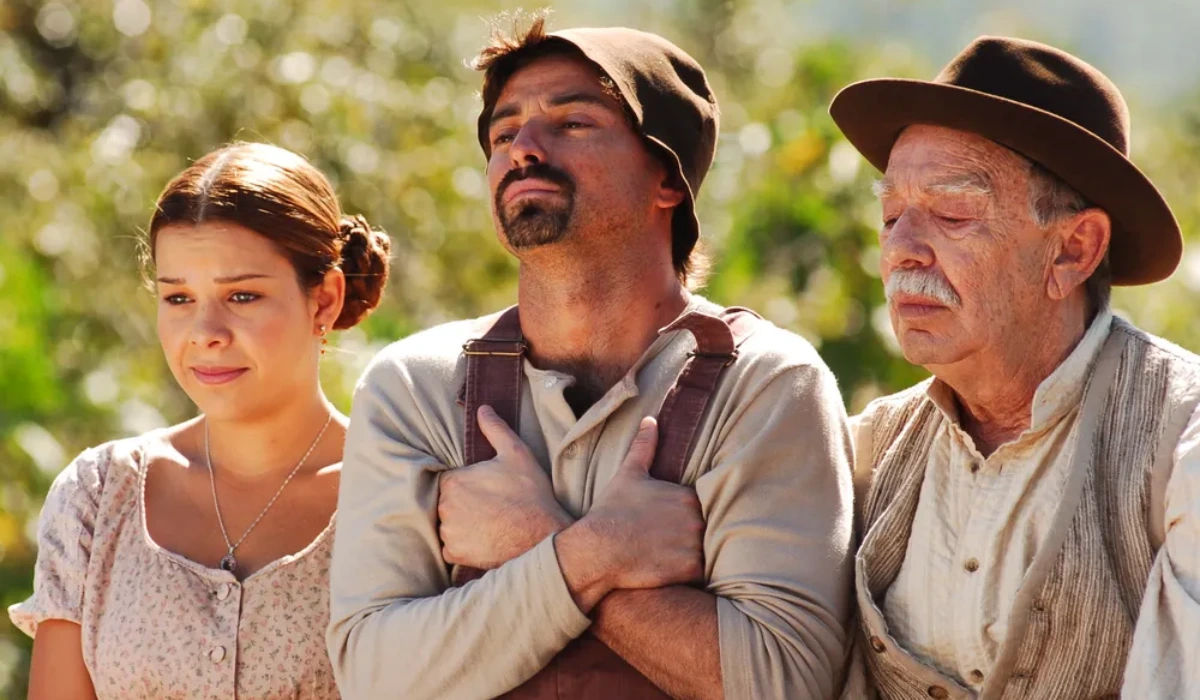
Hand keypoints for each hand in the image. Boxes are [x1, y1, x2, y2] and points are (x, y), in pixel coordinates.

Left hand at [438, 406, 573, 569]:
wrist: (542, 536)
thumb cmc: (530, 494)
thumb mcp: (517, 454)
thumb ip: (495, 429)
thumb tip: (483, 409)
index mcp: (453, 481)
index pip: (451, 480)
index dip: (469, 483)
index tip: (486, 488)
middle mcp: (444, 507)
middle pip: (447, 502)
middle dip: (464, 503)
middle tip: (490, 506)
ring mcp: (448, 533)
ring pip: (448, 524)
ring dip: (462, 523)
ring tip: (489, 523)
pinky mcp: (455, 554)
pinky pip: (451, 547)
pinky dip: (463, 544)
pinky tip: (484, 539)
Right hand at [556, 417, 704, 611]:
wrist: (598, 549)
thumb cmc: (611, 511)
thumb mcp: (628, 474)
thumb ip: (644, 446)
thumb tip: (650, 419)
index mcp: (688, 496)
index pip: (701, 506)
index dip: (686, 516)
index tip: (668, 523)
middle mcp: (697, 519)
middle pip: (706, 528)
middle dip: (692, 535)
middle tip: (668, 542)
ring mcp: (695, 545)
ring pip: (707, 551)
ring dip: (694, 554)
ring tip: (671, 557)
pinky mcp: (690, 570)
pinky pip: (702, 573)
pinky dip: (692, 573)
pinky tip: (671, 570)